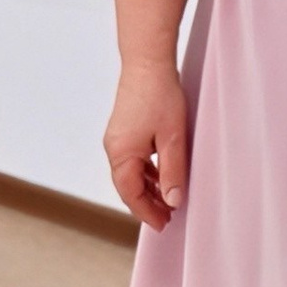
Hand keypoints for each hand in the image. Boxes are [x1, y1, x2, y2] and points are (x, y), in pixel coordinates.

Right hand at [104, 58, 188, 231]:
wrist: (147, 62)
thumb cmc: (160, 96)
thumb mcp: (172, 138)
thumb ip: (173, 172)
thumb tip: (172, 201)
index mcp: (121, 154)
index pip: (131, 194)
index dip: (148, 213)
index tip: (164, 225)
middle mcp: (114, 148)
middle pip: (128, 187)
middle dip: (147, 204)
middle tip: (168, 217)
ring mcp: (117, 139)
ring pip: (130, 174)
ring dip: (148, 189)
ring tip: (168, 200)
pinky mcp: (123, 130)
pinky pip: (132, 160)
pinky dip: (146, 173)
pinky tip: (161, 175)